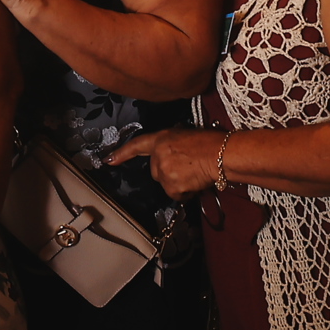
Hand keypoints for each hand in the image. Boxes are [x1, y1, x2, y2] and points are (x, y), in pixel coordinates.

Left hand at [109, 126, 227, 199]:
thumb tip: (170, 152)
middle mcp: (158, 155)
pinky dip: (185, 192)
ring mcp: (163, 172)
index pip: (137, 145)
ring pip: (166, 184)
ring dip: (178, 183)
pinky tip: (195, 182)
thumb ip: (170, 144)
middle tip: (187, 167)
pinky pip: (176, 194)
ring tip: (194, 174)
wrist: (220, 154)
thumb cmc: (209, 142)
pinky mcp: (171, 186)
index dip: (122, 153)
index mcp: (161, 139)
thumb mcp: (184, 134)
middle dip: (168, 172)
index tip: (109, 160)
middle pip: (156, 171)